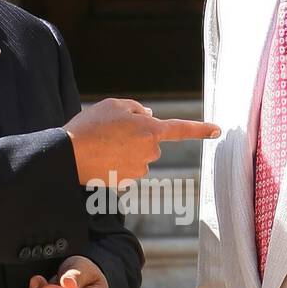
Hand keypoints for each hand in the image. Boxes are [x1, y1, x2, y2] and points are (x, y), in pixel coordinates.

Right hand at [65, 98, 219, 184]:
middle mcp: (150, 152)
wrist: (68, 154)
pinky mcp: (127, 183)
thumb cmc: (91, 125)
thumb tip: (150, 117)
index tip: (218, 130)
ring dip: (125, 152)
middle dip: (137, 138)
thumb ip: (137, 109)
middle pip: (151, 144)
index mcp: (151, 129)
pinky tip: (101, 160)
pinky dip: (116, 165)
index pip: (182, 129)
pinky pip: (126, 171)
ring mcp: (139, 170)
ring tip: (103, 145)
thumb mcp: (114, 105)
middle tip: (112, 132)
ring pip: (138, 158)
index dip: (201, 129)